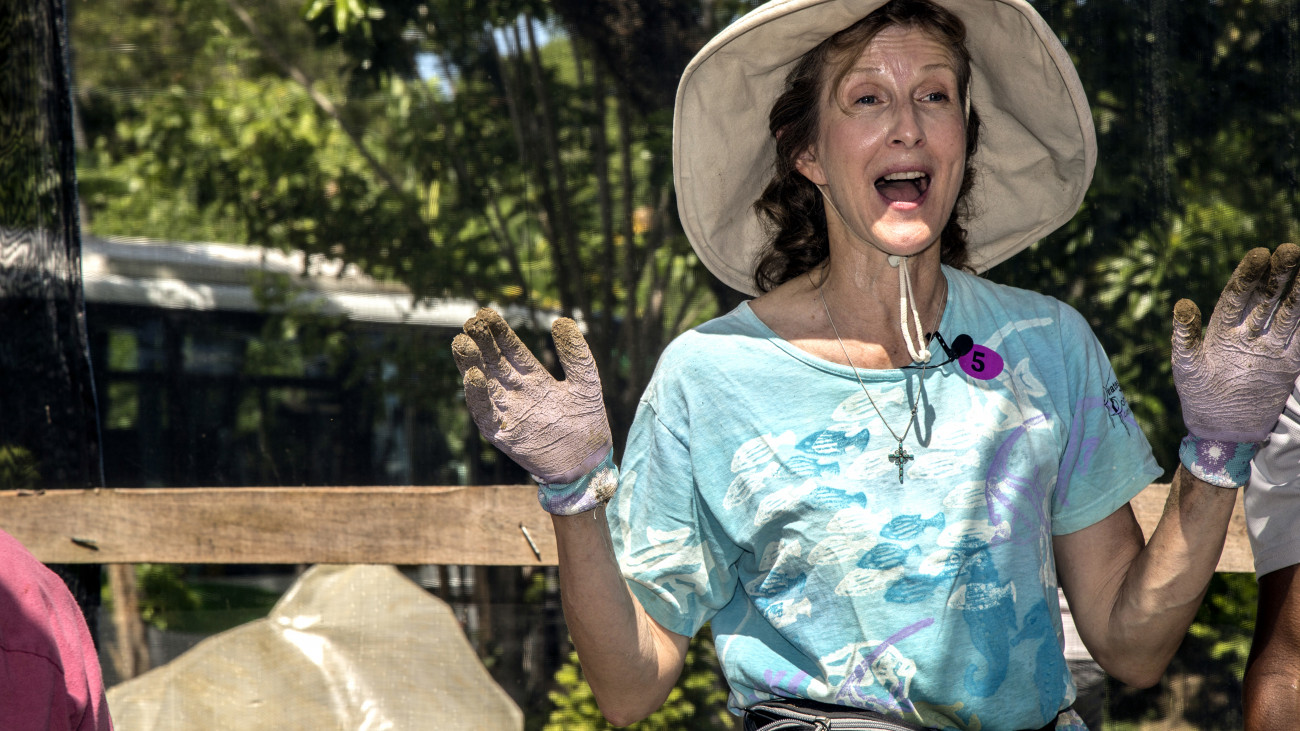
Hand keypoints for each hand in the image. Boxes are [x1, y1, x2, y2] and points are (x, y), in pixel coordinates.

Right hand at [452, 308, 611, 483]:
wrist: (589, 462)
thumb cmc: (588, 423)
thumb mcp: (586, 381)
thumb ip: (576, 353)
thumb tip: (560, 319)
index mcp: (534, 379)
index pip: (512, 350)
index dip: (499, 333)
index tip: (485, 313)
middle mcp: (517, 393)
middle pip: (493, 363)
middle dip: (481, 344)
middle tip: (469, 322)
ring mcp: (508, 413)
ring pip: (484, 385)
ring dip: (471, 365)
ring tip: (462, 343)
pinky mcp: (503, 435)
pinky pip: (485, 414)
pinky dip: (477, 396)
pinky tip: (473, 376)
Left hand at [1173, 245, 1299, 442]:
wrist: (1219, 428)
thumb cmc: (1196, 394)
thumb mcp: (1186, 365)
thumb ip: (1185, 336)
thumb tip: (1183, 303)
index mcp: (1220, 328)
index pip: (1236, 294)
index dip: (1247, 274)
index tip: (1259, 253)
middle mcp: (1247, 331)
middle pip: (1265, 297)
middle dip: (1278, 274)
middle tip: (1291, 249)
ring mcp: (1269, 346)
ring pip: (1288, 312)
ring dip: (1298, 291)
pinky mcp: (1287, 363)